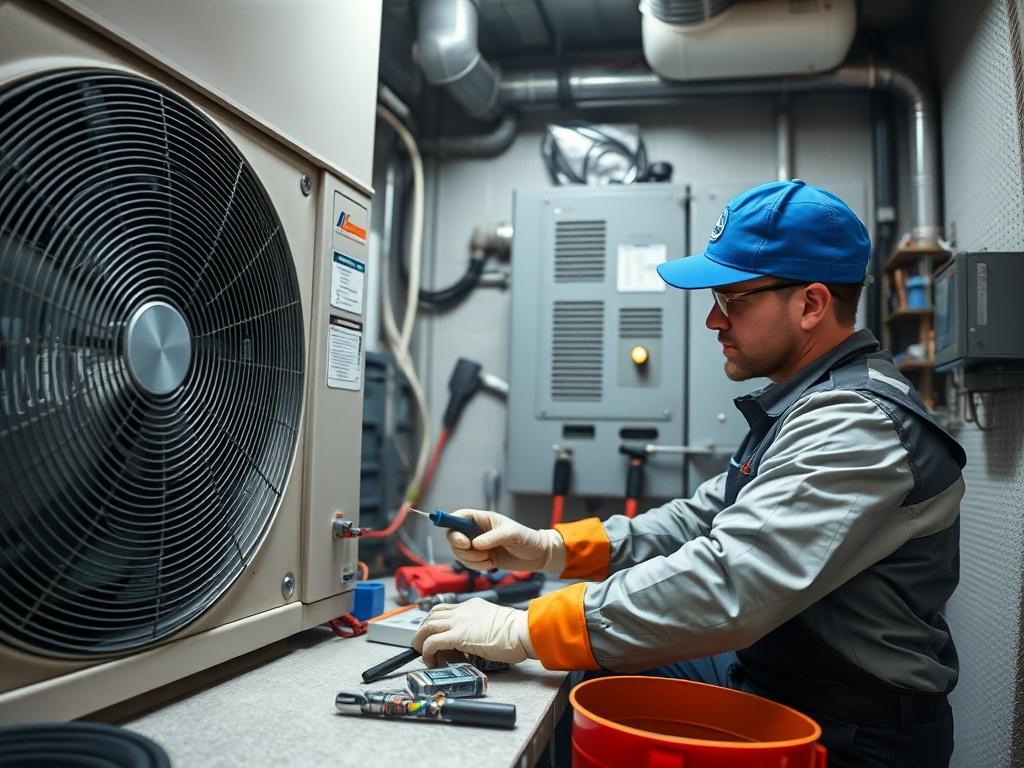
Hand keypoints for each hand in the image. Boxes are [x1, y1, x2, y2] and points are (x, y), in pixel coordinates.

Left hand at [411, 598, 533, 667]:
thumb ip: (479, 630)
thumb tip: (471, 645)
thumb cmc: (516, 631)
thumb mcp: (494, 624)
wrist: (522, 631)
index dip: (433, 621)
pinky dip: (427, 652)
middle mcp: (463, 610)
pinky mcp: (458, 636)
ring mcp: (459, 622)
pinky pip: (433, 642)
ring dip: (420, 640)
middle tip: (420, 643)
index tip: (430, 632)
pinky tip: (431, 660)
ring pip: (428, 626)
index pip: (444, 609)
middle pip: (432, 615)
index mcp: (472, 606)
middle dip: (422, 630)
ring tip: (422, 653)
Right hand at [446, 509, 564, 571]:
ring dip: (469, 559)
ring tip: (488, 560)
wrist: (537, 555)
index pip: (459, 516)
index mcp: (483, 519)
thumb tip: (475, 544)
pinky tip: (490, 565)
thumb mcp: (512, 534)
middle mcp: (477, 531)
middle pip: (454, 536)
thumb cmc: (527, 539)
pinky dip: (475, 566)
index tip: (461, 540)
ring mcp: (478, 545)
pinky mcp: (481, 558)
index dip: (452, 525)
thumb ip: (493, 538)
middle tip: (476, 552)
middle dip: (461, 548)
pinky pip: (468, 563)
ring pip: (459, 552)